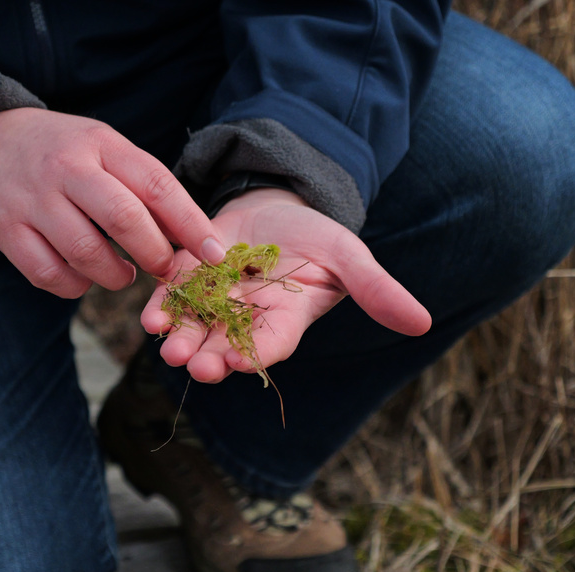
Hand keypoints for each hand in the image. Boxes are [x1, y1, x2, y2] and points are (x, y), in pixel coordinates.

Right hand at [0, 108, 224, 297]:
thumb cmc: (59, 151)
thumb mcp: (101, 146)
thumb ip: (141, 184)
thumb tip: (188, 238)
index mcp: (100, 144)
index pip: (156, 184)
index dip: (191, 224)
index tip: (215, 254)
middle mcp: (66, 169)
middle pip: (124, 219)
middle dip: (154, 254)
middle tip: (164, 269)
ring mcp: (33, 200)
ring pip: (85, 254)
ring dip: (114, 276)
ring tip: (122, 274)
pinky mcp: (5, 230)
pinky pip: (48, 274)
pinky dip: (73, 286)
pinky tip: (82, 278)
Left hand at [141, 188, 431, 382]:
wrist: (275, 204)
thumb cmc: (316, 236)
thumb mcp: (348, 256)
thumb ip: (376, 290)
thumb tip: (423, 324)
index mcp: (284, 321)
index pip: (270, 345)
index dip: (254, 356)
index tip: (238, 363)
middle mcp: (245, 320)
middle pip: (225, 346)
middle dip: (209, 356)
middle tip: (193, 364)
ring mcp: (214, 302)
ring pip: (194, 329)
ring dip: (180, 339)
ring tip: (168, 347)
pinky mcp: (188, 280)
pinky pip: (172, 300)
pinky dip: (162, 310)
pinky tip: (151, 318)